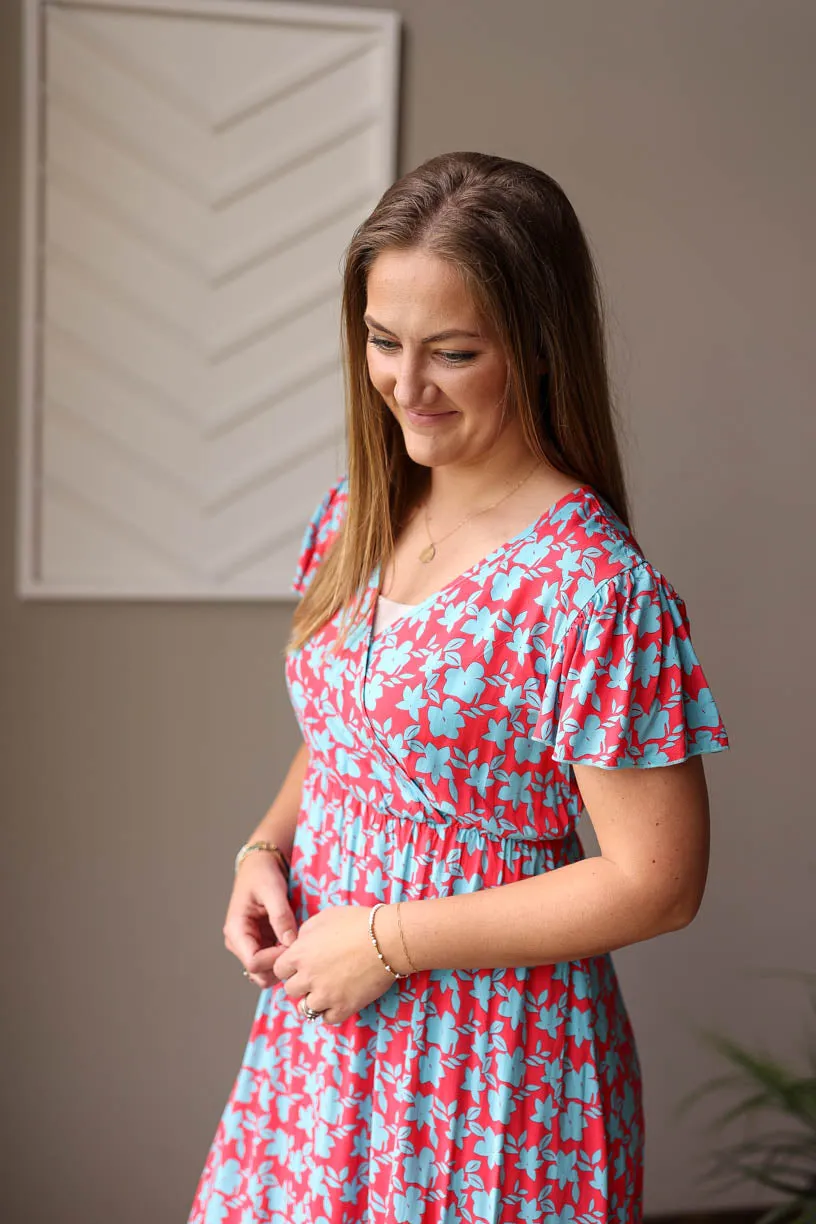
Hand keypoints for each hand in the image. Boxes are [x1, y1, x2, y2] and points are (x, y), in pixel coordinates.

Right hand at [223, 851, 296, 985]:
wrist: (261, 865)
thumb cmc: (263, 874)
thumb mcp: (272, 890)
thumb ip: (281, 916)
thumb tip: (290, 942)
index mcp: (235, 930)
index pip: (253, 963)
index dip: (275, 960)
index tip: (294, 946)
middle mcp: (239, 942)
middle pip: (258, 973)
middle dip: (280, 965)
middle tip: (297, 947)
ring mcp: (250, 944)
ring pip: (266, 972)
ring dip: (283, 963)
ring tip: (297, 943)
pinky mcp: (260, 943)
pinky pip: (272, 961)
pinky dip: (284, 957)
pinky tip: (295, 942)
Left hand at [271, 904, 397, 1024]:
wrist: (387, 940)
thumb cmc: (357, 923)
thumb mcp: (324, 918)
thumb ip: (305, 933)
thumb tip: (299, 944)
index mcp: (300, 954)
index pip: (279, 969)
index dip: (290, 966)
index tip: (301, 964)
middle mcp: (308, 977)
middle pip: (291, 989)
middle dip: (301, 983)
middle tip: (316, 976)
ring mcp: (325, 996)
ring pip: (305, 1008)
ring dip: (313, 999)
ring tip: (326, 990)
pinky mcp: (343, 1008)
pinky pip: (326, 1019)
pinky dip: (330, 1011)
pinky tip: (338, 999)